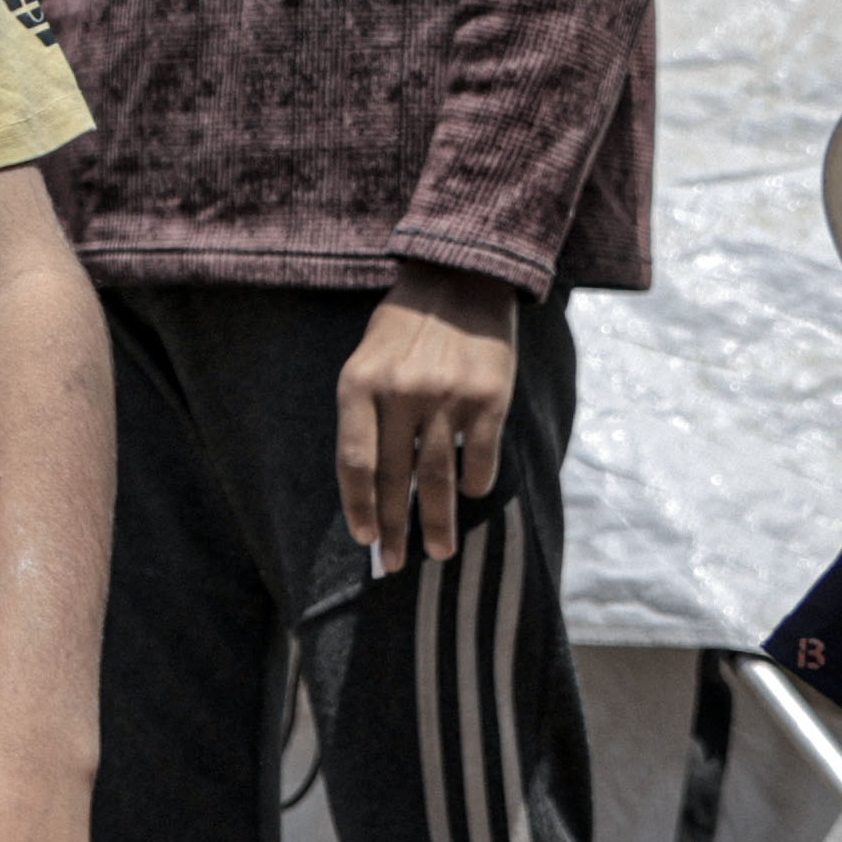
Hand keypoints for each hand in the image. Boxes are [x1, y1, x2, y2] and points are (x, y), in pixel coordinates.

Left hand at [336, 262, 522, 576]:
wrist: (461, 277)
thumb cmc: (406, 328)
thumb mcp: (368, 360)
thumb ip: (367, 415)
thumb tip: (372, 485)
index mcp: (359, 385)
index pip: (353, 462)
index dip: (358, 507)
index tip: (366, 539)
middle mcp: (399, 393)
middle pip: (392, 478)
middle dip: (393, 528)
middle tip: (396, 564)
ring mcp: (445, 397)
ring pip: (436, 478)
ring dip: (436, 522)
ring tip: (438, 552)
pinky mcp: (488, 398)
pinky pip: (478, 458)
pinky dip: (473, 483)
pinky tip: (468, 495)